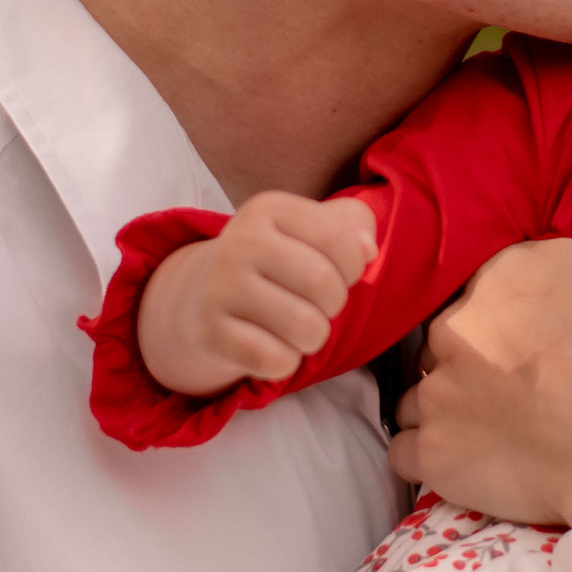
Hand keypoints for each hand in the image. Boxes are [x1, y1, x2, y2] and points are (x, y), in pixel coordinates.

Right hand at [136, 191, 377, 394]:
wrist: (202, 293)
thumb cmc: (277, 259)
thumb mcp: (312, 227)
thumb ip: (354, 224)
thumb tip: (368, 250)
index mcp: (269, 209)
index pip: (338, 239)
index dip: (353, 266)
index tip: (337, 272)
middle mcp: (241, 241)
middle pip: (323, 284)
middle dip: (334, 304)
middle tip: (316, 304)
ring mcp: (220, 287)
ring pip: (305, 327)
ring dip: (314, 337)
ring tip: (299, 327)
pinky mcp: (210, 332)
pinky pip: (275, 360)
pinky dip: (285, 362)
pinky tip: (273, 346)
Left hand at [388, 221, 571, 531]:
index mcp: (499, 277)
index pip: (489, 288)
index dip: (516, 315)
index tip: (545, 340)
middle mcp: (453, 329)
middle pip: (448, 340)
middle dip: (474, 360)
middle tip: (524, 387)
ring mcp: (436, 395)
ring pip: (420, 396)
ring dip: (448, 408)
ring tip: (497, 429)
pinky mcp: (434, 456)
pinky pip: (407, 454)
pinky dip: (434, 458)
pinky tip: (471, 462)